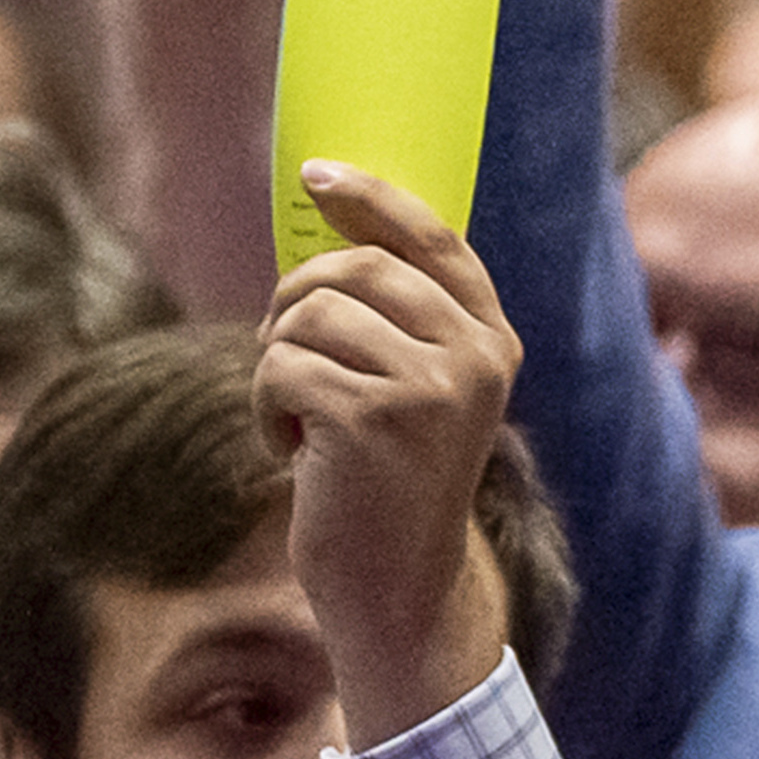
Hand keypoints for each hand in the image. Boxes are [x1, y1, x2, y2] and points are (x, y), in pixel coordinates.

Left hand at [260, 162, 521, 748]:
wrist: (397, 584)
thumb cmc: (388, 483)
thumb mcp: (415, 392)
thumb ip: (397, 323)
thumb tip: (330, 234)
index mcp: (494, 341)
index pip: (435, 241)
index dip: (374, 198)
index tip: (317, 175)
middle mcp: (476, 356)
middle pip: (350, 268)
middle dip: (293, 304)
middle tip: (283, 359)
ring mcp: (431, 387)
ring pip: (306, 316)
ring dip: (274, 362)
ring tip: (294, 417)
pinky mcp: (375, 418)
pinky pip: (280, 366)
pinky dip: (264, 408)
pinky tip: (291, 450)